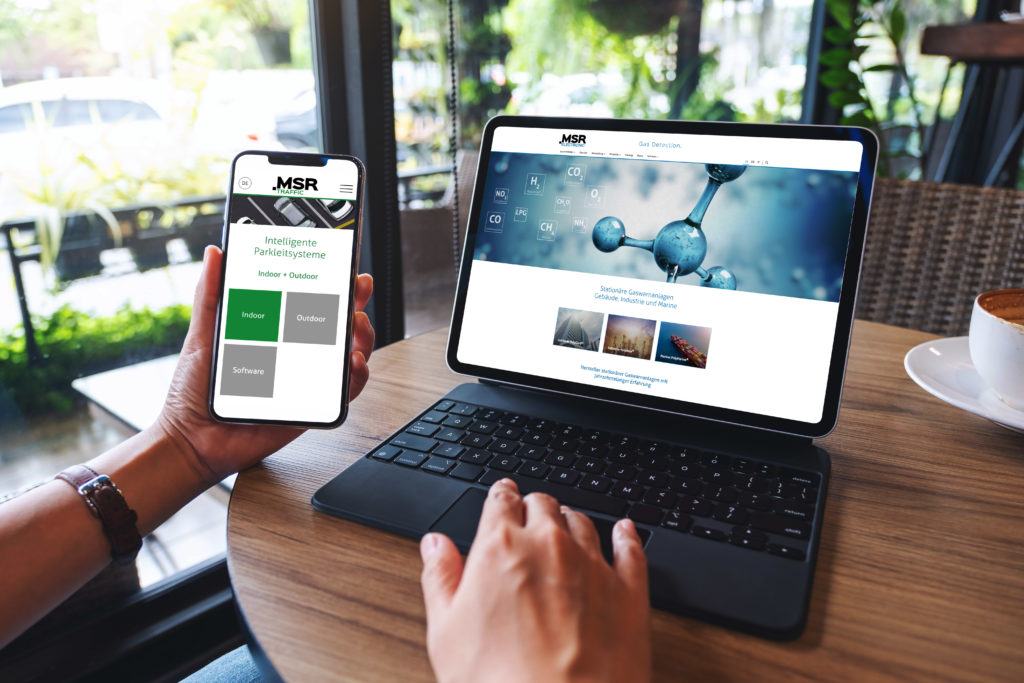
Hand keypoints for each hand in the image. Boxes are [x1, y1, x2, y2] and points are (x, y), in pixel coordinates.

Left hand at [157, 245, 374, 484]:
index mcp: (275, 332)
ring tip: (356, 326)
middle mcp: (296, 354)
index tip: (344, 263)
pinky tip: (352, 363)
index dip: (333, 282)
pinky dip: (356, 377)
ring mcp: (307, 381)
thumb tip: (214, 254)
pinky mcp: (312, 409)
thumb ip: (210, 294)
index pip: (312, 301)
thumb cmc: (194, 391)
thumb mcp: (203, 334)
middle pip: (340, 325)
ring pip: (351, 354)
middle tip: (357, 289)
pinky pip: (345, 393)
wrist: (191, 439)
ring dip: (363, 336)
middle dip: (356, 303)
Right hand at [420, 479, 650, 682]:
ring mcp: (593, 565)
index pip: (501, 500)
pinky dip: (625, 536)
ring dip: (570, 521)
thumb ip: (440, 579)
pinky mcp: (628, 591)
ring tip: (565, 529)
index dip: (500, 497)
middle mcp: (550, 546)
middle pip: (543, 505)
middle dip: (533, 508)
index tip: (501, 497)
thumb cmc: (502, 682)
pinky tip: (623, 533)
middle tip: (528, 518)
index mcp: (501, 548)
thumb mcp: (446, 633)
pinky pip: (630, 549)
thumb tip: (435, 546)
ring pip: (583, 522)